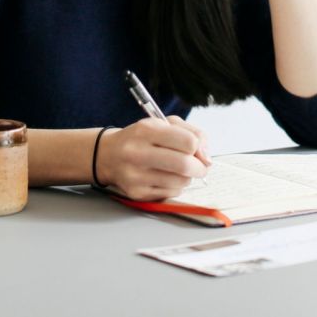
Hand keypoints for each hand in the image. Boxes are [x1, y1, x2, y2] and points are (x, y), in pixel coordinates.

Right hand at [96, 117, 210, 200]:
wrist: (108, 155)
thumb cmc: (142, 138)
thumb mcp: (165, 123)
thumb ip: (193, 133)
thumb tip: (207, 158)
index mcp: (146, 130)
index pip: (188, 141)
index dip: (198, 147)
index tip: (195, 149)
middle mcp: (137, 153)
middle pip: (184, 165)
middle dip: (199, 167)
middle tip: (200, 167)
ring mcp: (135, 175)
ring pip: (180, 182)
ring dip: (186, 177)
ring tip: (178, 170)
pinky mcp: (136, 193)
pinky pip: (170, 193)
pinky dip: (175, 187)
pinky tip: (165, 178)